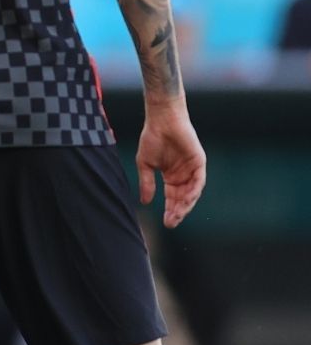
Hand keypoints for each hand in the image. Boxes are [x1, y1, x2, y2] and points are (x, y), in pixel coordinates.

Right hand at [137, 101, 205, 227]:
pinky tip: (187, 199)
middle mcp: (183, 175)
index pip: (172, 198)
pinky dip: (194, 190)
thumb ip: (147, 183)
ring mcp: (192, 169)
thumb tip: (145, 202)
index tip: (165, 223)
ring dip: (186, 204)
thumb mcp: (145, 165)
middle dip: (177, 211)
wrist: (161, 121)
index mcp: (171, 176)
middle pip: (182, 198)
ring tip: (177, 214)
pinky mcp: (199, 162)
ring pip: (192, 192)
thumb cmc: (152, 138)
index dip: (170, 210)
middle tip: (171, 222)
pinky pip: (198, 180)